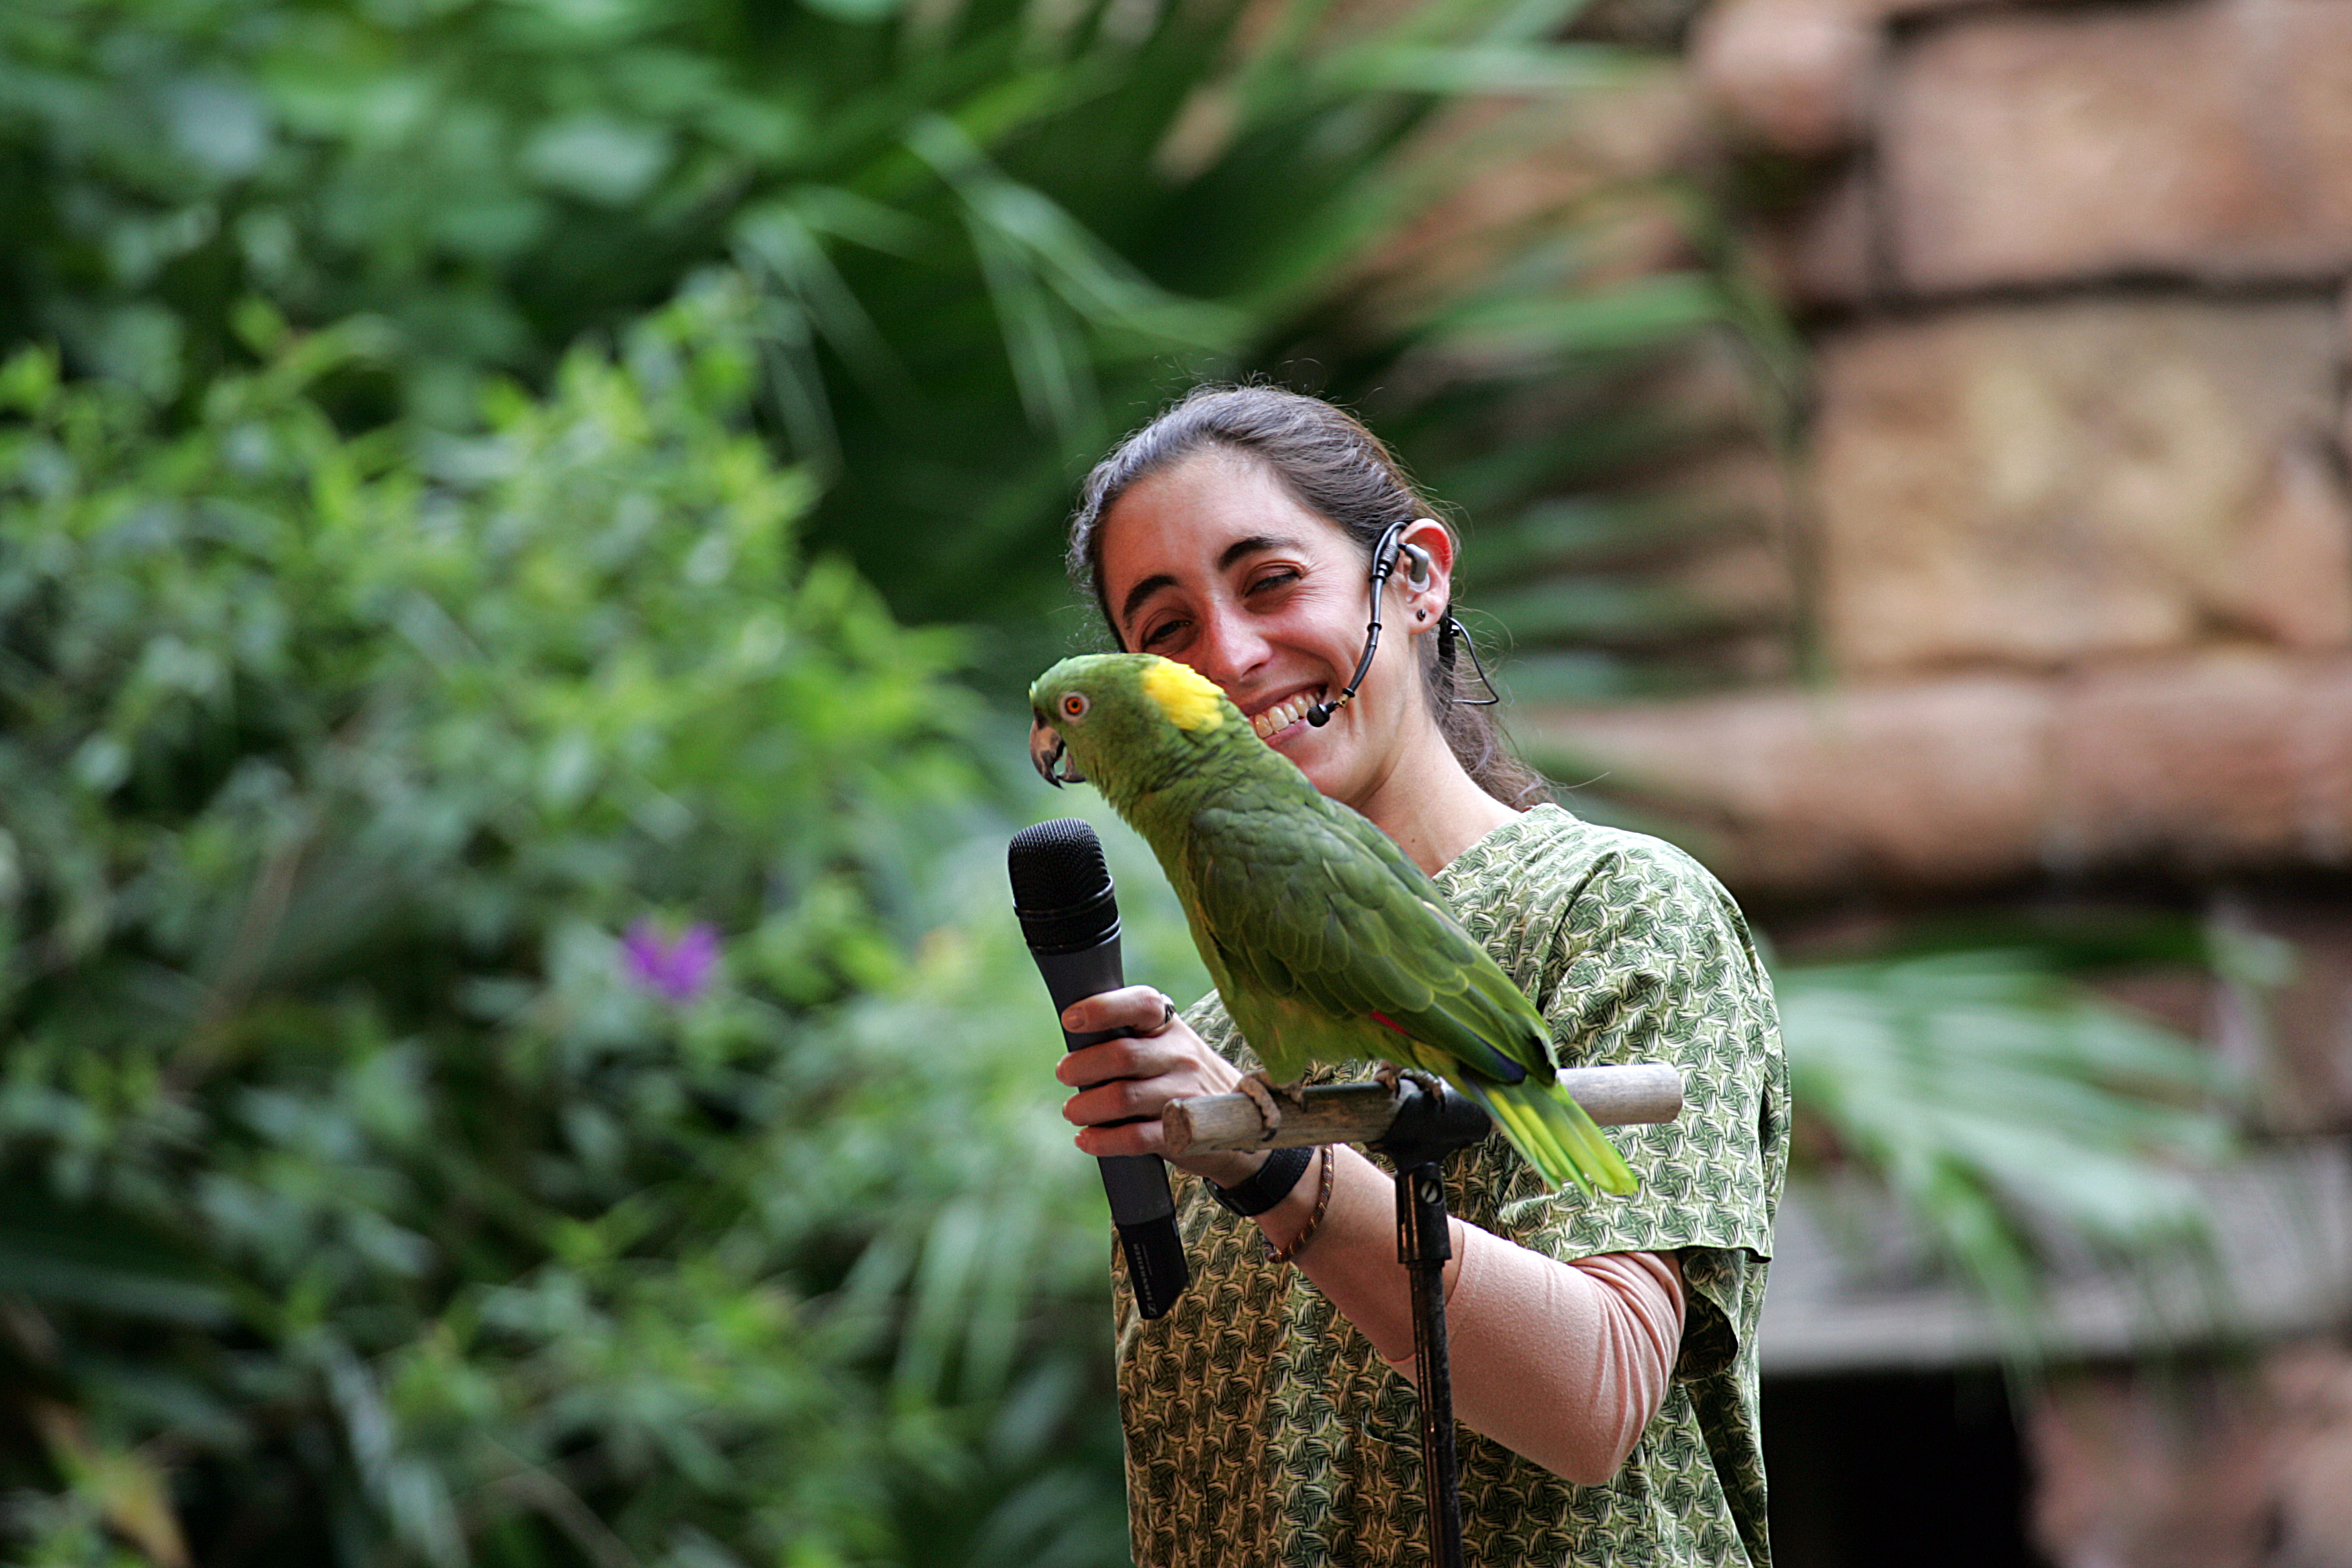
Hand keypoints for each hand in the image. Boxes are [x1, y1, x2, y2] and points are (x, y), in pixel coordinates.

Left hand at [1054, 985, 1265, 1186]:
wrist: (1243, 1121)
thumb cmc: (1183, 1077)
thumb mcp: (1168, 1045)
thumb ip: (1129, 1037)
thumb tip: (1073, 1045)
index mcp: (1171, 1027)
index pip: (1142, 1005)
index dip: (1103, 1009)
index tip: (1071, 1019)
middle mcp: (1181, 1057)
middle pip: (1123, 1056)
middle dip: (1082, 1067)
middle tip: (1065, 1074)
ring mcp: (1185, 1096)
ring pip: (1123, 1098)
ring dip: (1086, 1106)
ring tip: (1074, 1111)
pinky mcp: (1184, 1135)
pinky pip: (1134, 1138)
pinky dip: (1103, 1140)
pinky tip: (1087, 1139)